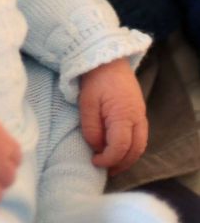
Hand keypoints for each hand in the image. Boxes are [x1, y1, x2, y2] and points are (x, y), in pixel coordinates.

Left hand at [79, 58, 147, 174]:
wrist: (108, 57)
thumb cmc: (95, 79)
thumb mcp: (86, 103)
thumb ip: (91, 128)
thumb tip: (97, 148)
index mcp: (123, 115)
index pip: (120, 147)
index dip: (108, 159)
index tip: (94, 161)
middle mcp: (137, 117)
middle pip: (135, 150)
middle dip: (120, 163)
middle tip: (105, 169)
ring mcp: (141, 114)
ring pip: (140, 145)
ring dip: (128, 158)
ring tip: (112, 163)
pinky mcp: (140, 111)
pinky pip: (141, 136)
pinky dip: (132, 147)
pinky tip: (119, 149)